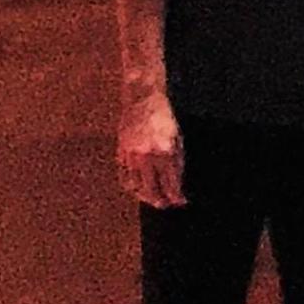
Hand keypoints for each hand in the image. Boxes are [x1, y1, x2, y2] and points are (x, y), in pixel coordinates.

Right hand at [119, 91, 184, 206]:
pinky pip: (124, 176)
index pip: (171, 182)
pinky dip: (132, 186)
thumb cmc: (163, 117)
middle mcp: (147, 155)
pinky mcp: (121, 152)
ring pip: (136, 186)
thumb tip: (177, 184)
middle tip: (166, 205)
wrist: (142, 99)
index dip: (176, 195)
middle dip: (161, 201)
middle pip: (152, 189)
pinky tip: (138, 189)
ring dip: (145, 196)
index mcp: (165, 150)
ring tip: (153, 199)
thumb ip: (177, 161)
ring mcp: (132, 155)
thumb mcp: (177, 137)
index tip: (181, 201)